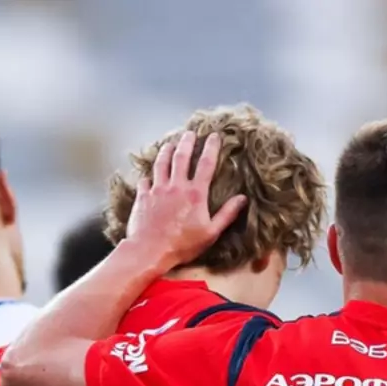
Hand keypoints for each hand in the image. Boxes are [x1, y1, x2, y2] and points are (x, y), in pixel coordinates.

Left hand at [126, 130, 246, 268]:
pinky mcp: (143, 197)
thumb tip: (243, 199)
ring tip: (169, 143)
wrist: (150, 251)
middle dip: (187, 142)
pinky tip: (148, 174)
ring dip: (166, 150)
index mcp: (195, 194)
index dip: (211, 147)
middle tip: (190, 133)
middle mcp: (176, 186)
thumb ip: (227, 214)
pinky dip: (148, 175)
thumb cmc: (182, 245)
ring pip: (161, 163)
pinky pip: (145, 180)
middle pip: (181, 156)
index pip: (206, 164)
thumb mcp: (211, 233)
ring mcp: (158, 189)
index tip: (214, 136)